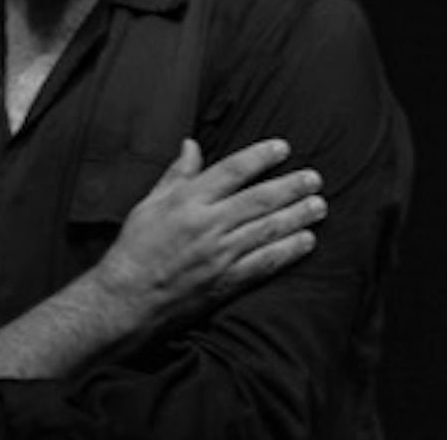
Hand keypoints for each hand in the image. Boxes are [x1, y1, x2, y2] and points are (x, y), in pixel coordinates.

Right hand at [96, 138, 324, 325]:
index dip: (261, 157)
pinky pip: (265, 263)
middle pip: (259, 200)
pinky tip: (307, 241)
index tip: (283, 148)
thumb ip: (177, 174)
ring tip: (319, 206)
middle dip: (291, 187)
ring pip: (268, 230)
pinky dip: (289, 251)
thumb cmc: (134, 249)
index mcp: (187, 201)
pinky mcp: (226, 282)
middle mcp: (207, 225)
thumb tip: (191, 145)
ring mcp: (219, 255)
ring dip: (298, 216)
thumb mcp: (149, 203)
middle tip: (315, 179)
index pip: (233, 171)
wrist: (127, 300)